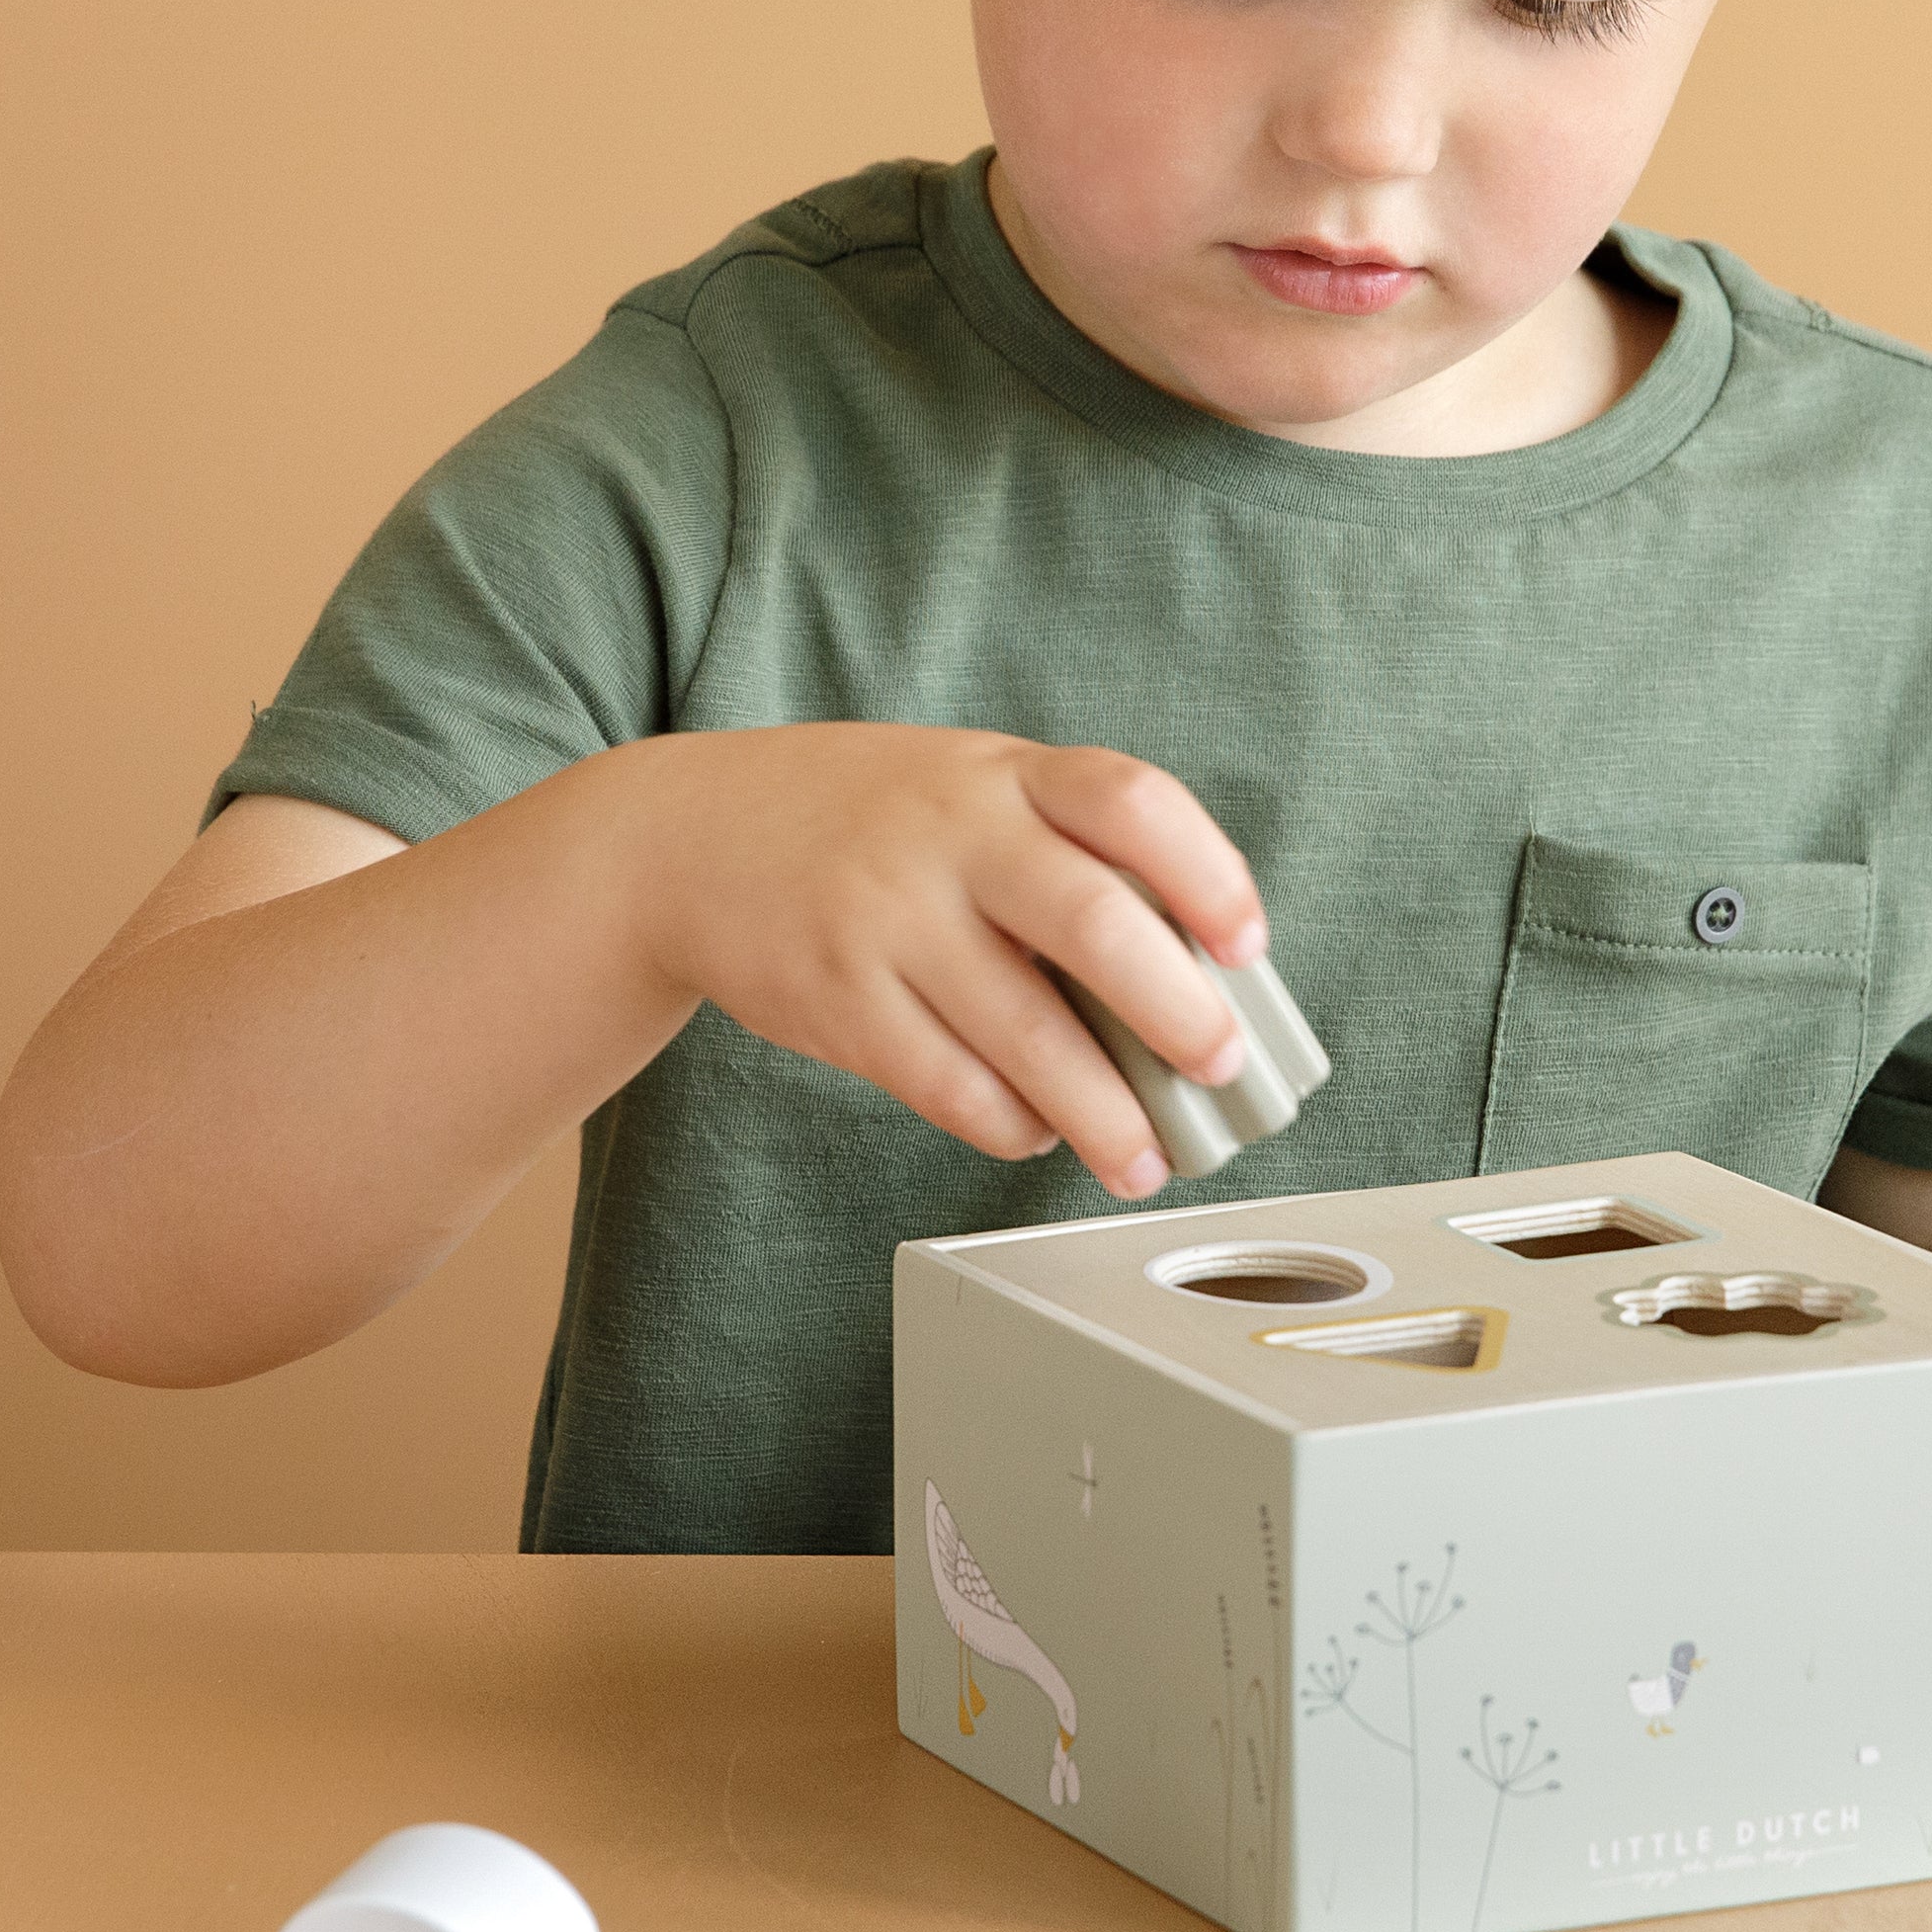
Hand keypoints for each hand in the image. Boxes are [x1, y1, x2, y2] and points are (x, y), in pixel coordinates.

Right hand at [614, 724, 1265, 1200]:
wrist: (684, 839)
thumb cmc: (862, 821)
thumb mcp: (966, 785)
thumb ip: (1063, 849)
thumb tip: (1189, 977)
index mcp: (1002, 773)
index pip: (1131, 800)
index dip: (1207, 872)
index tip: (1247, 943)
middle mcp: (950, 837)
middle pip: (1093, 924)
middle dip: (1176, 1013)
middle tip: (1218, 1069)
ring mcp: (890, 920)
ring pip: (1026, 1036)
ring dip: (1105, 1114)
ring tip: (1146, 1158)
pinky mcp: (841, 1003)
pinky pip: (950, 1086)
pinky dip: (1012, 1125)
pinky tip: (1041, 1134)